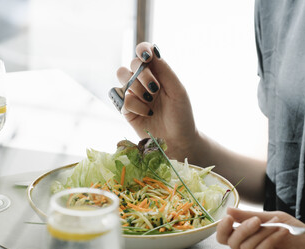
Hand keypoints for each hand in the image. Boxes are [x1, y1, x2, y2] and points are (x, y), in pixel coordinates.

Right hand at [116, 42, 198, 159]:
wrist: (178, 141)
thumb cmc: (181, 115)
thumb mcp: (178, 91)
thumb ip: (165, 71)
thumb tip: (152, 51)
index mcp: (157, 73)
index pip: (144, 53)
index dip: (142, 50)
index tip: (147, 57)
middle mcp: (143, 81)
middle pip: (131, 65)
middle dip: (142, 74)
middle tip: (155, 88)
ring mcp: (134, 95)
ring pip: (123, 79)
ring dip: (137, 89)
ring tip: (150, 102)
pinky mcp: (126, 109)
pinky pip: (122, 98)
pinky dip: (134, 105)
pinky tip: (146, 113)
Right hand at [217, 208, 304, 248]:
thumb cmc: (301, 240)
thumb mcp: (276, 219)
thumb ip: (251, 216)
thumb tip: (229, 210)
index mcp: (250, 239)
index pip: (226, 236)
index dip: (222, 227)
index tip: (228, 217)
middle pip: (230, 242)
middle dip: (242, 228)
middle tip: (257, 221)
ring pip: (244, 247)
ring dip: (261, 233)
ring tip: (278, 226)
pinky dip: (269, 240)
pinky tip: (282, 233)